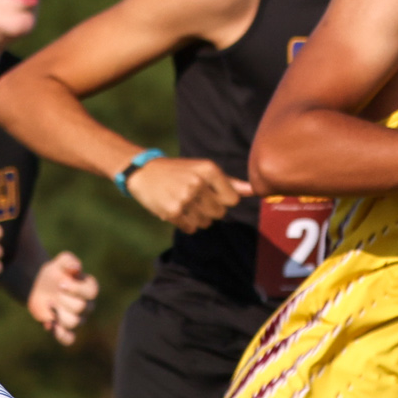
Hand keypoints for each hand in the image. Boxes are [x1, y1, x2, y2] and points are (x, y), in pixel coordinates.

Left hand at [26, 251, 98, 345]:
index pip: (92, 292)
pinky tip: (50, 325)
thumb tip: (76, 267)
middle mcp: (87, 305)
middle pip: (81, 308)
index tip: (60, 284)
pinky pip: (69, 339)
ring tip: (49, 305)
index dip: (76, 289)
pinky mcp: (65, 329)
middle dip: (63, 300)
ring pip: (74, 323)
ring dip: (58, 314)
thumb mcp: (59, 262)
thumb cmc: (54, 273)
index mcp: (89, 288)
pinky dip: (60, 335)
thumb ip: (68, 261)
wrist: (39, 287)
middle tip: (53, 294)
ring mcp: (78, 318)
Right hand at [124, 156, 249, 230]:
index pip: (233, 199)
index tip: (209, 193)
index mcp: (208, 169)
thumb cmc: (178, 171)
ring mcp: (185, 198)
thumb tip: (255, 190)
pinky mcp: (172, 211)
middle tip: (194, 199)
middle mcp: (198, 182)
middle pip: (220, 213)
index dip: (223, 200)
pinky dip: (186, 224)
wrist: (143, 173)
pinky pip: (191, 228)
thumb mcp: (202, 169)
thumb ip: (229, 182)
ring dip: (197, 218)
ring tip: (184, 204)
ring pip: (206, 222)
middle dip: (210, 210)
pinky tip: (176, 210)